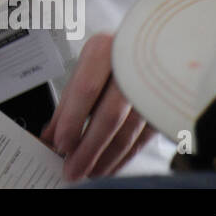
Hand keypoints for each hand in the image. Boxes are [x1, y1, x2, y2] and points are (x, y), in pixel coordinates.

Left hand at [39, 32, 156, 180]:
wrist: (160, 43)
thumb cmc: (117, 54)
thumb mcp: (88, 68)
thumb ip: (69, 101)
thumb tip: (49, 134)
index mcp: (106, 50)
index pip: (86, 90)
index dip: (72, 120)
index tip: (60, 143)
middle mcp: (132, 67)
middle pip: (108, 116)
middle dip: (88, 149)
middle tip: (72, 169)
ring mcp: (152, 88)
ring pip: (129, 133)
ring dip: (106, 158)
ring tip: (88, 172)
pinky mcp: (165, 108)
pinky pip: (143, 140)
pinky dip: (124, 157)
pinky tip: (110, 165)